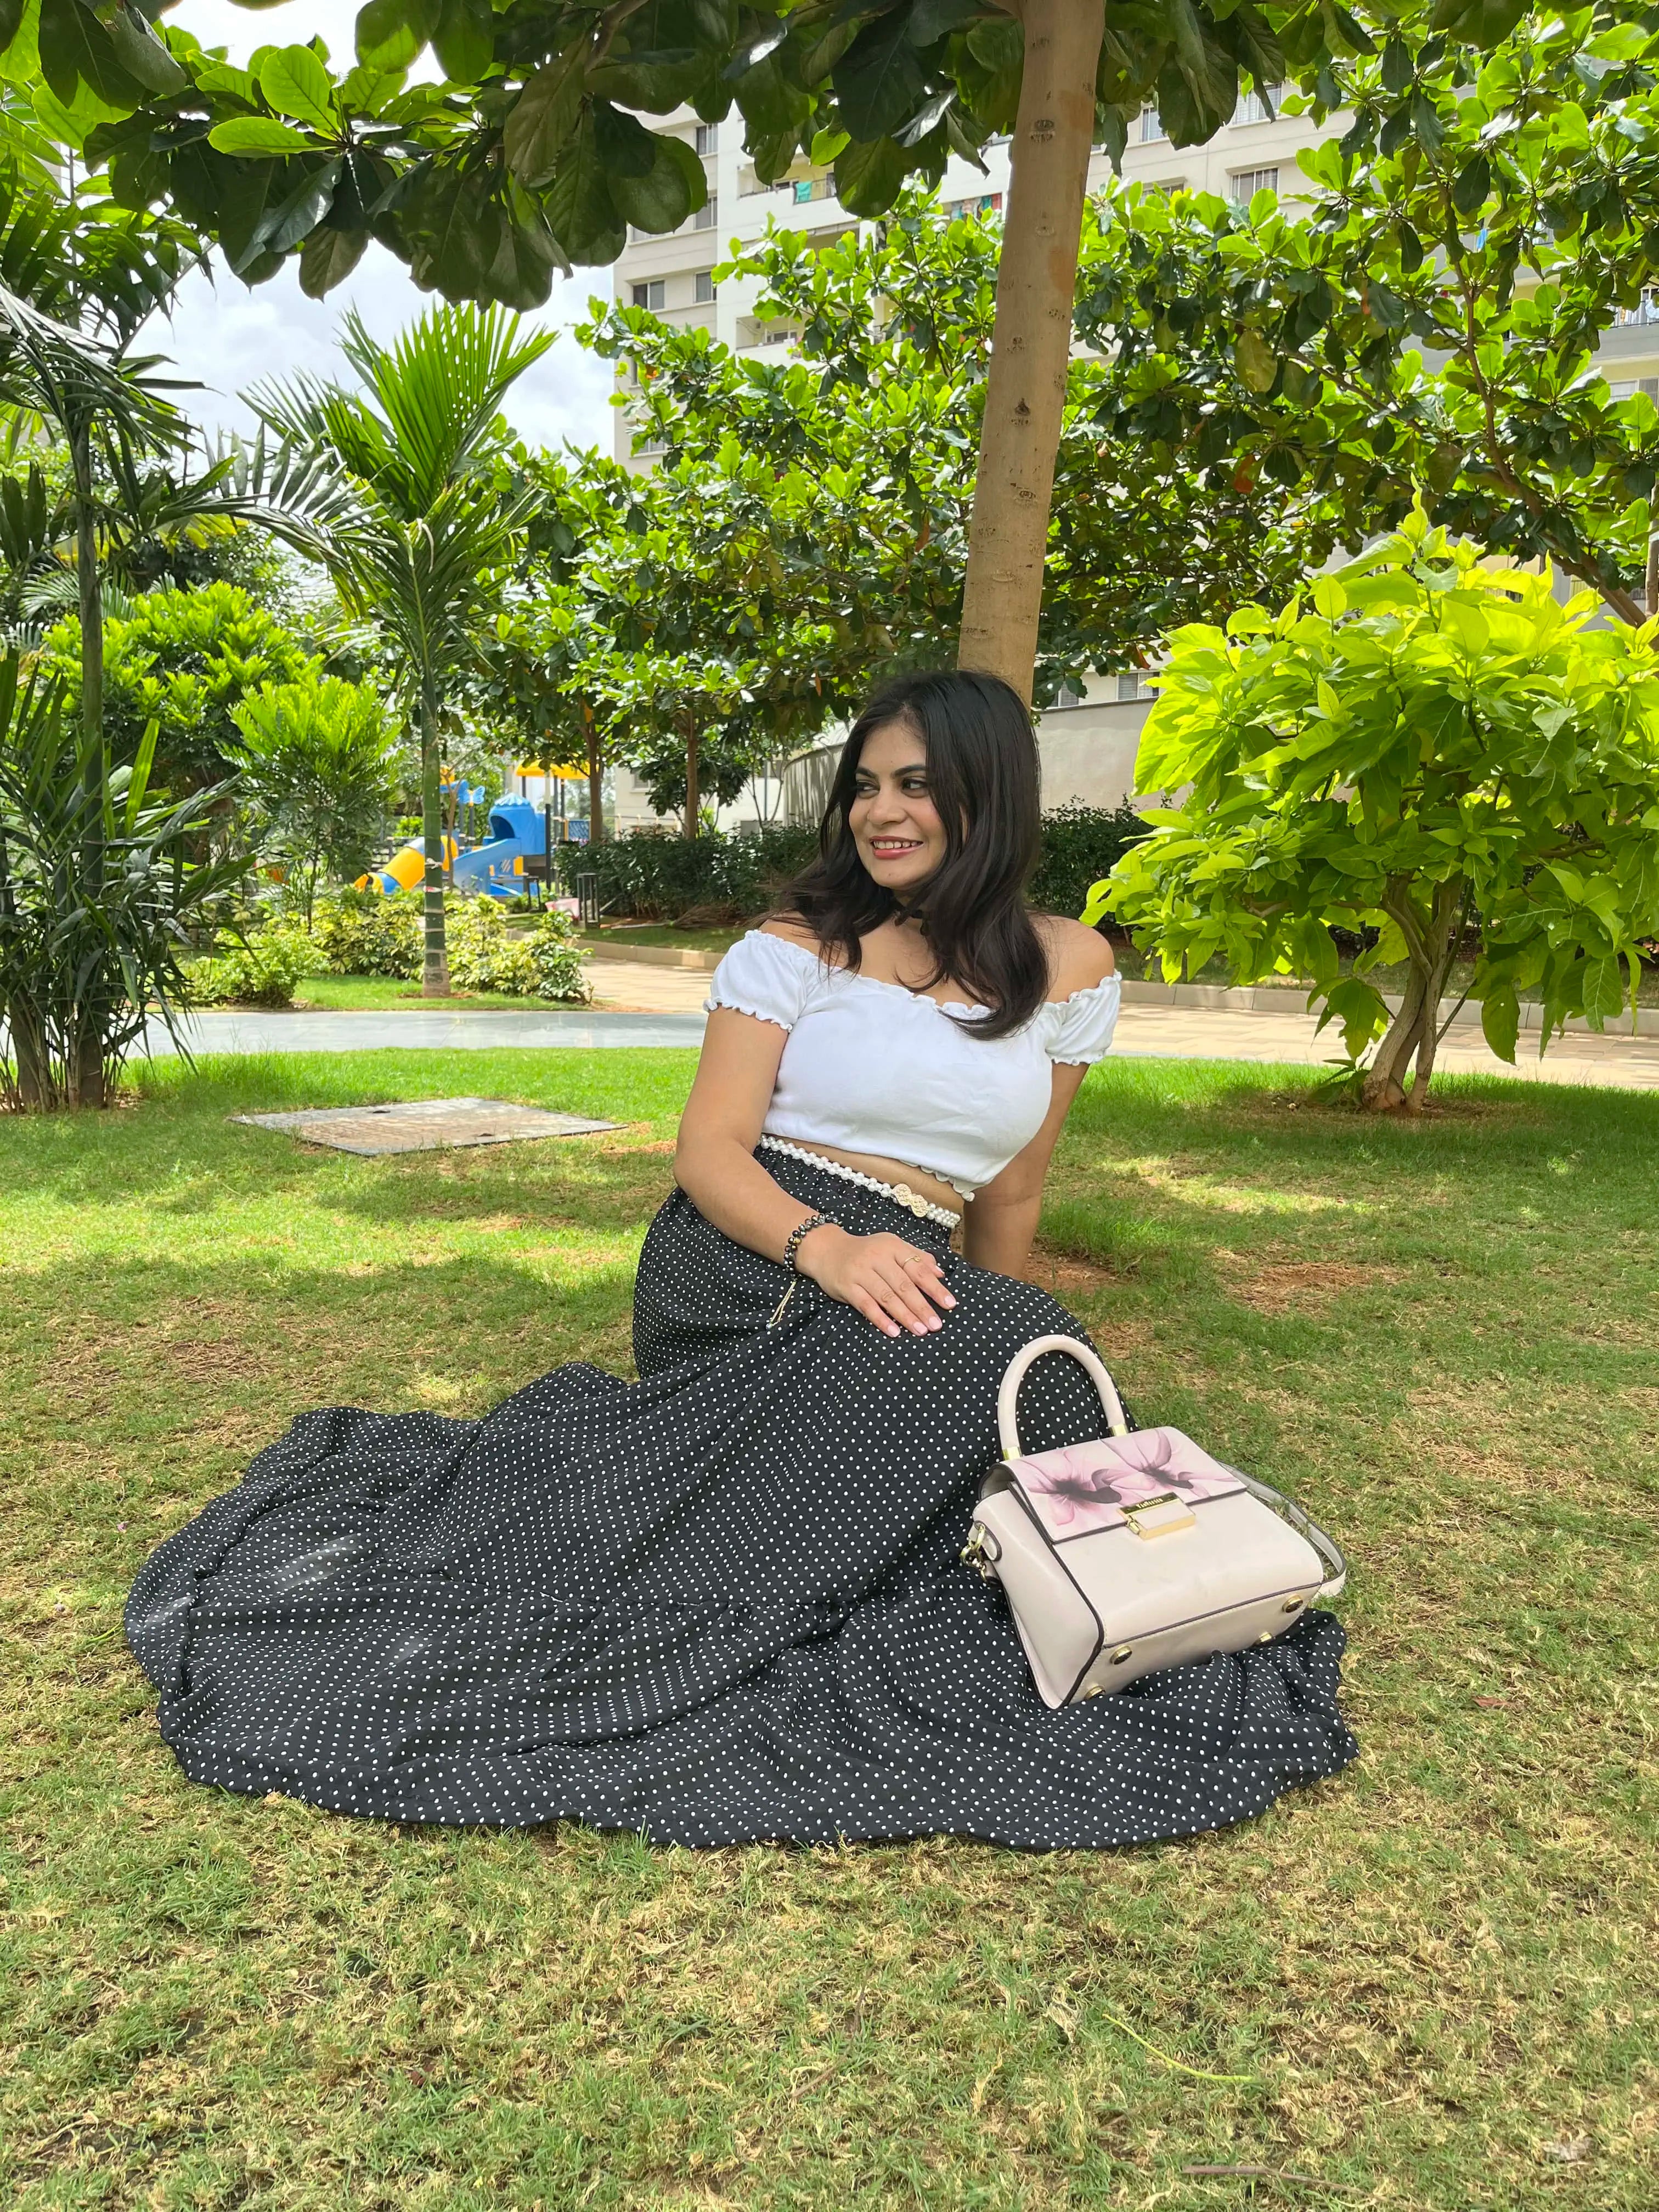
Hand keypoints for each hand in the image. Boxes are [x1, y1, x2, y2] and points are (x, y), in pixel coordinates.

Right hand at [794, 1224, 957, 1337]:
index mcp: (892, 1247)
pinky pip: (866, 1305)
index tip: (950, 1304)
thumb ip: (916, 1258)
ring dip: (905, 1315)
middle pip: (904, 1285)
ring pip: (887, 1297)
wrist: (826, 1249)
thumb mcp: (891, 1247)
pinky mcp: (847, 1287)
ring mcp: (861, 1272)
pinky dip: (881, 1319)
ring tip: (921, 1331)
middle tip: (936, 1325)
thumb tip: (940, 1273)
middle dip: (922, 1306)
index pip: (918, 1269)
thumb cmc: (865, 1251)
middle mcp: (877, 1257)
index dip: (935, 1287)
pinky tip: (894, 1331)